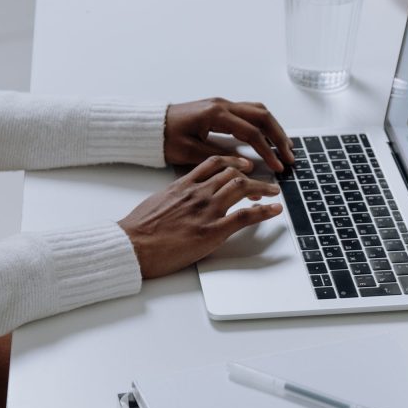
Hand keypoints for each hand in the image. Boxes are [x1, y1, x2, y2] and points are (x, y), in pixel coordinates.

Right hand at [118, 156, 282, 278]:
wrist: (133, 244)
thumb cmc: (138, 229)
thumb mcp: (157, 202)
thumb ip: (174, 197)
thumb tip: (180, 200)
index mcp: (183, 185)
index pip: (214, 164)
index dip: (233, 163)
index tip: (242, 166)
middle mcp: (198, 193)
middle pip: (232, 174)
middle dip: (252, 176)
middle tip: (263, 181)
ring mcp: (207, 210)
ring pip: (242, 188)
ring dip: (263, 189)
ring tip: (273, 191)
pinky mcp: (212, 231)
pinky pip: (245, 216)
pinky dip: (264, 211)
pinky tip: (274, 210)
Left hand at [164, 98, 295, 171]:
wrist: (151, 126)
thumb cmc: (165, 139)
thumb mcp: (190, 152)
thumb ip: (220, 157)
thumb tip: (246, 164)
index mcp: (216, 115)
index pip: (252, 132)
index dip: (268, 151)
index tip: (278, 167)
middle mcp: (222, 105)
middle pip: (262, 116)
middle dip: (279, 137)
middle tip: (290, 156)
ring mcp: (222, 104)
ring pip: (258, 111)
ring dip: (274, 128)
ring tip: (285, 146)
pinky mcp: (220, 108)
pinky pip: (249, 112)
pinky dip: (263, 124)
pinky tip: (268, 137)